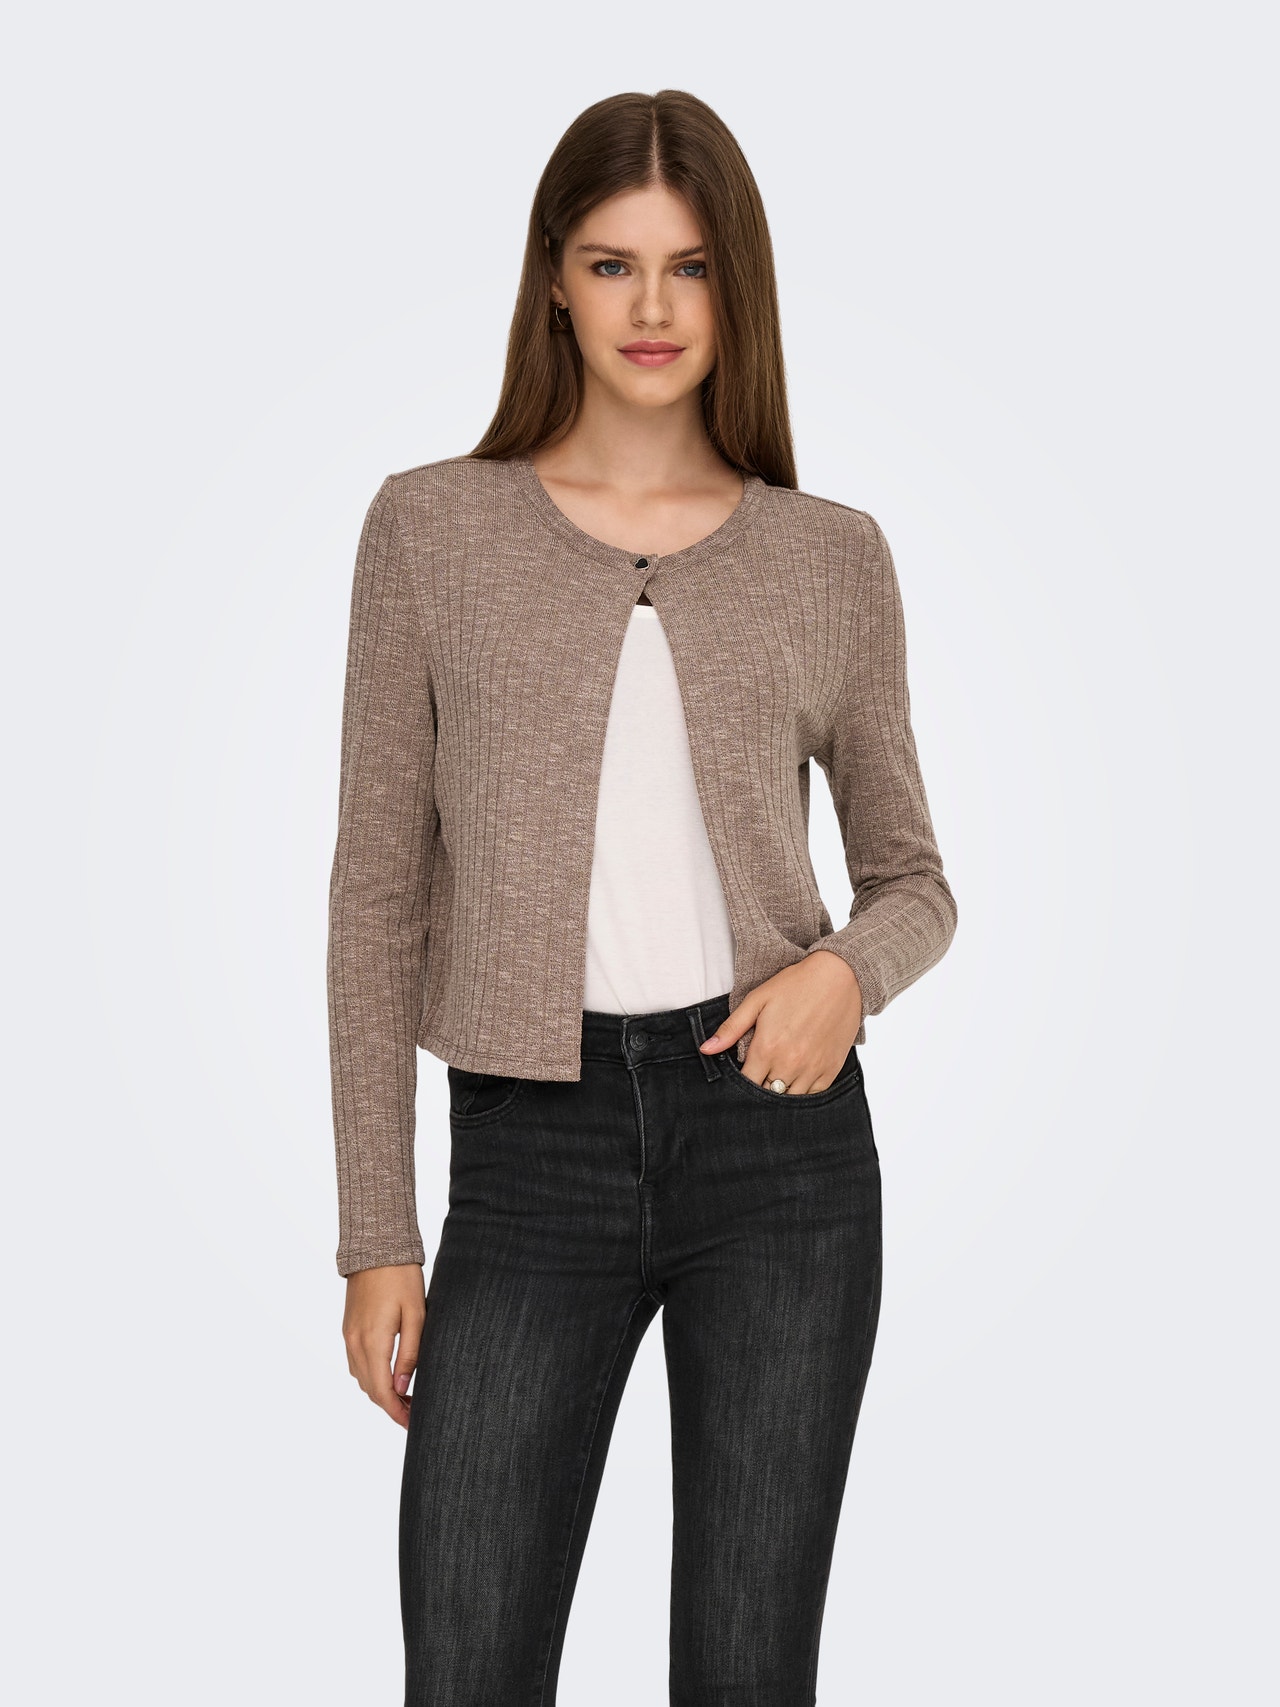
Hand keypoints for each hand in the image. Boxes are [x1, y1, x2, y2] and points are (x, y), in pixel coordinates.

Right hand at [342, 1263, 425, 1427]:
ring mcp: (349, 1336)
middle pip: (369, 1389)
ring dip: (380, 1392)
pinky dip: (370, 1376)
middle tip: (414, 1412)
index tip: (413, 1423)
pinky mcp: (348, 1328)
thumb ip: (410, 1353)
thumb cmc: (402, 1277)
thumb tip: (402, 1386)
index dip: (396, 1412)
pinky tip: (389, 1374)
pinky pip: (356, 1363)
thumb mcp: (416, 1314)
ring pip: (361, 1378)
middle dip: (390, 1405)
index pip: (381, 1391)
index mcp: (373, 1341)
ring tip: (406, 1395)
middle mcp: (355, 1342)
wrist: (376, 1248)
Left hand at [699, 952, 862, 1092]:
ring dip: (780, 1093)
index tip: (742, 1073)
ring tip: (776, 1078)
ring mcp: (812, 1069)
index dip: (740, 1083)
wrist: (840, 977)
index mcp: (767, 1048)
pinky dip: (802, 1092)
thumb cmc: (795, 985)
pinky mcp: (831, 1070)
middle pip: (766, 1095)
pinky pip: (813, 1096)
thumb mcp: (757, 1000)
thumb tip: (706, 1050)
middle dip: (759, 1088)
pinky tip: (795, 1080)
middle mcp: (789, 1064)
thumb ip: (731, 1029)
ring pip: (789, 1099)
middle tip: (758, 1075)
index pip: (746, 1084)